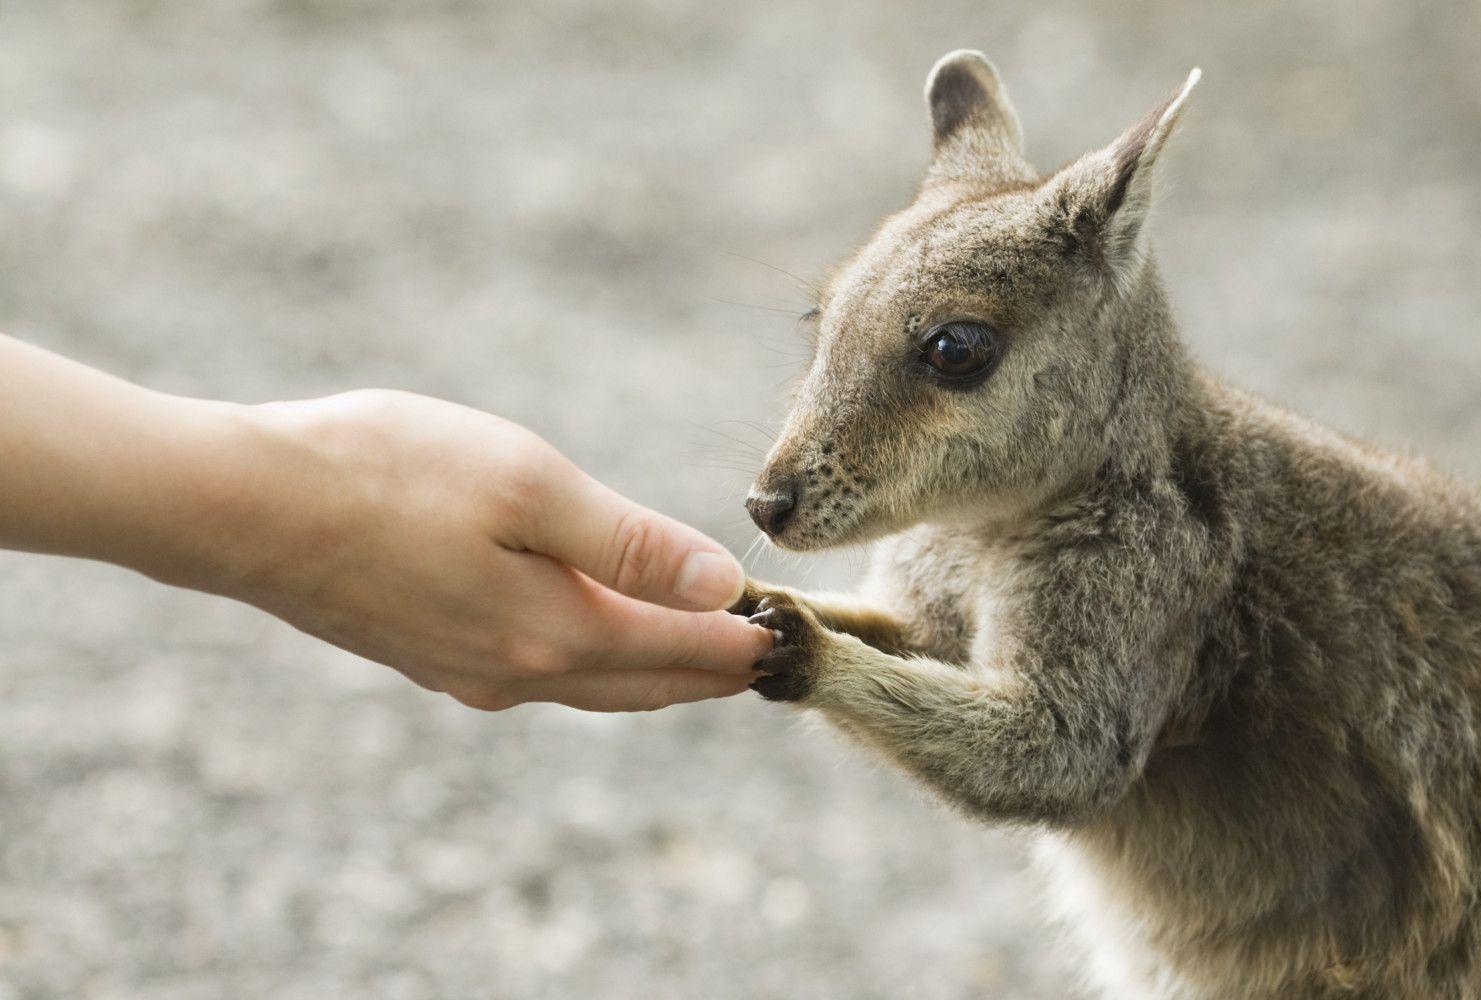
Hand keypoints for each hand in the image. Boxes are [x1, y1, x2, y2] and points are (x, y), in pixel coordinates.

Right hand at [211, 390, 771, 710]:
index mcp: (555, 631)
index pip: (683, 650)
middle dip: (711, 669)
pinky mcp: (430, 655)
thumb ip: (630, 544)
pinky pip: (543, 672)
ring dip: (656, 669)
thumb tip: (721, 587)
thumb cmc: (386, 475)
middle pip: (645, 683)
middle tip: (769, 654)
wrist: (239, 505)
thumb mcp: (527, 486)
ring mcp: (468, 671)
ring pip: (593, 684)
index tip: (795, 632)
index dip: (744, 640)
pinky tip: (598, 636)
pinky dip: (595, 660)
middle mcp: (517, 670)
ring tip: (704, 649)